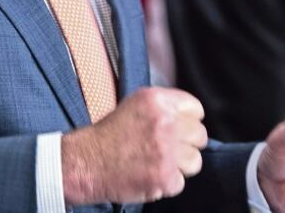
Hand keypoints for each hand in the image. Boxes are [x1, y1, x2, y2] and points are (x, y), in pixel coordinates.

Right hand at [61, 87, 207, 204]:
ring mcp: (166, 150)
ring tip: (158, 164)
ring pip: (195, 161)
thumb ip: (164, 107)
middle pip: (199, 135)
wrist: (85, 162)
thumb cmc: (108, 135)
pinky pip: (180, 182)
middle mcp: (165, 122)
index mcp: (157, 100)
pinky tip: (149, 176)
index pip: (196, 109)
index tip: (180, 129)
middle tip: (168, 150)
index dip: (188, 121)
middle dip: (186, 144)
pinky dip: (166, 184)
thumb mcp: (136, 105)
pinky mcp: (164, 176)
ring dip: (180, 166)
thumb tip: (188, 117)